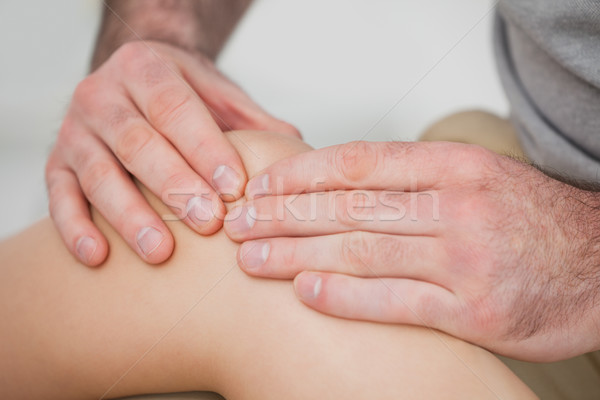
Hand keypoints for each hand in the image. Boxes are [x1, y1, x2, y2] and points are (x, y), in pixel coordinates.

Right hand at [46, 40, 299, 265]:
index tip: (235, 188)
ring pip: (98, 173)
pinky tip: (98, 256)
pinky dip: (74, 227)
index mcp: (146, 68)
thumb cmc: (179, 95)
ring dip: (129, 214)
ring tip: (160, 250)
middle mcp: (103, 94)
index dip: (205, 149)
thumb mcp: (216, 92)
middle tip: (209, 222)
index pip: (176, 109)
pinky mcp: (56, 163)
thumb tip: (296, 150)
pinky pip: (59, 196)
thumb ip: (251, 119)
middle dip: (174, 185)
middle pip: (137, 142)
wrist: (127, 80)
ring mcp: (75, 130)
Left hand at [224, 141, 599, 361]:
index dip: (301, 174)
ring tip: (252, 258)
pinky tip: (304, 291)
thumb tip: (336, 186)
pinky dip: (344, 297)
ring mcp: (466, 259)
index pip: (358, 163)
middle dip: (284, 215)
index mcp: (453, 166)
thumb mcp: (473, 178)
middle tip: (238, 222)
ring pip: (362, 252)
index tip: (261, 186)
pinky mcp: (475, 310)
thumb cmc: (525, 219)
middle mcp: (456, 206)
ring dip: (297, 254)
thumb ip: (411, 181)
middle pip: (349, 207)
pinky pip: (396, 301)